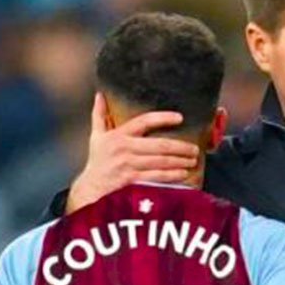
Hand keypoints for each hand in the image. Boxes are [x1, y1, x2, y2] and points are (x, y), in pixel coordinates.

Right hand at [65, 93, 200, 212]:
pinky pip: (156, 176)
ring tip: (193, 160)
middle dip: (181, 147)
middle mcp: (124, 148)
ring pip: (161, 161)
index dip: (163, 118)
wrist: (89, 189)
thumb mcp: (96, 137)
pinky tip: (183, 174)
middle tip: (195, 149)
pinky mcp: (131, 180)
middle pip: (160, 145)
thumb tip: (99, 95)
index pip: (144, 121)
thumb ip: (99, 116)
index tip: (180, 118)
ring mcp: (128, 165)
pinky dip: (172, 175)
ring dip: (180, 161)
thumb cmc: (97, 162)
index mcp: (119, 135)